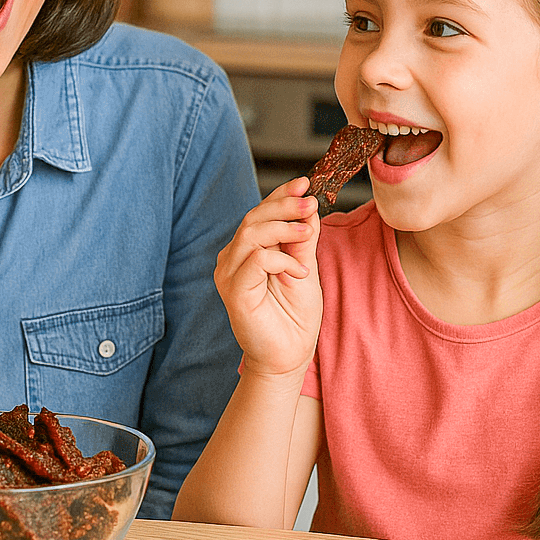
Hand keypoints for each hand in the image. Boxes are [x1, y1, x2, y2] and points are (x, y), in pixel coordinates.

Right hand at [212, 176, 322, 378]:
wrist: (289, 356)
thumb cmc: (295, 316)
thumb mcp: (305, 268)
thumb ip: (302, 240)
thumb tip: (308, 206)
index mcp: (247, 251)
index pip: (260, 214)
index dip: (280, 196)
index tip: (304, 183)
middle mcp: (232, 259)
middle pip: (253, 218)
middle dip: (283, 206)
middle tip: (310, 202)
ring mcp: (229, 274)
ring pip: (250, 234)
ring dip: (282, 228)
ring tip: (307, 233)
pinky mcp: (234, 291)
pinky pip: (255, 261)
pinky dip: (280, 259)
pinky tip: (298, 271)